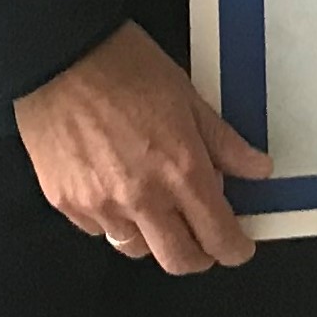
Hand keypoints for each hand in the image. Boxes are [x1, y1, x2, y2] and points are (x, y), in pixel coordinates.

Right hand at [13, 21, 264, 272]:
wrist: (60, 55)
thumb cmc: (122, 66)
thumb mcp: (188, 97)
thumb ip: (224, 142)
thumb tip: (256, 168)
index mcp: (180, 169)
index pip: (218, 236)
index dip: (234, 248)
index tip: (237, 245)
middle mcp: (142, 197)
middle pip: (179, 260)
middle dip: (199, 255)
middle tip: (203, 237)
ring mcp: (101, 205)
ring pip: (137, 249)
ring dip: (154, 236)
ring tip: (155, 202)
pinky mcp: (68, 204)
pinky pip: (99, 231)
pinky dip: (114, 219)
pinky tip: (117, 187)